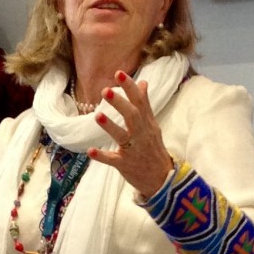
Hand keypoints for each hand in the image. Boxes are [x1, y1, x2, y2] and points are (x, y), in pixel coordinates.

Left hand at [89, 70, 173, 196]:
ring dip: (110, 126)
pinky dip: (102, 156)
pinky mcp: (125, 165)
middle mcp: (141, 135)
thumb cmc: (153, 149)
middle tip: (105, 90)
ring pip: (122, 137)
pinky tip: (90, 151)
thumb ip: (145, 104)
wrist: (163, 179)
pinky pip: (113, 160)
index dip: (130, 87)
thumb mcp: (152, 125)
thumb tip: (143, 82)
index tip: (119, 73)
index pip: (140, 102)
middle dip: (119, 103)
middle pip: (132, 116)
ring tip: (98, 116)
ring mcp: (134, 150)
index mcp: (147, 123)